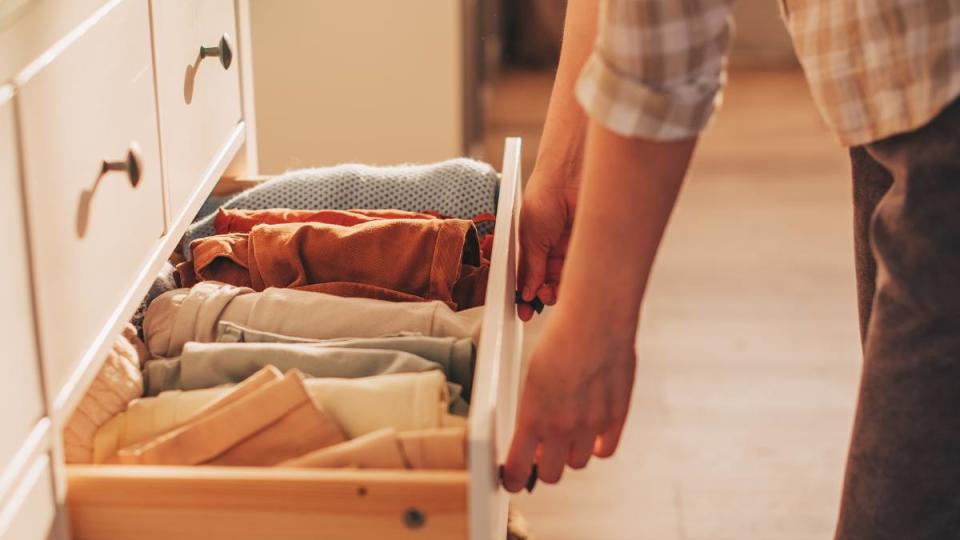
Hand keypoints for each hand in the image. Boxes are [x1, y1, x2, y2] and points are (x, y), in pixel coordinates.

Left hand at [502, 310, 635, 490]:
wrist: (595, 320)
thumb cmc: (559, 340)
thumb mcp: (533, 377)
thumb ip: (534, 412)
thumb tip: (534, 437)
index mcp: (533, 416)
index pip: (518, 469)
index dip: (513, 479)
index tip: (511, 479)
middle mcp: (562, 426)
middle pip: (551, 474)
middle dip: (543, 466)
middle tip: (542, 451)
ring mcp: (591, 424)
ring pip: (578, 463)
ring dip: (570, 453)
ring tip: (568, 433)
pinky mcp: (616, 417)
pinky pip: (605, 450)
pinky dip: (597, 446)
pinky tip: (592, 431)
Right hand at [518, 172, 577, 320]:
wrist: (571, 176)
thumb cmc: (544, 195)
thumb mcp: (530, 234)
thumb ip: (530, 266)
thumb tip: (526, 291)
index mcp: (531, 242)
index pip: (527, 273)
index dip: (524, 292)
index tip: (521, 308)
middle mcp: (550, 246)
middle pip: (545, 281)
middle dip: (541, 294)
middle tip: (538, 302)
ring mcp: (568, 247)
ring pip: (563, 280)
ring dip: (556, 291)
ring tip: (550, 295)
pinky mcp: (587, 247)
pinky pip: (580, 271)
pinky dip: (573, 282)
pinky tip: (566, 287)